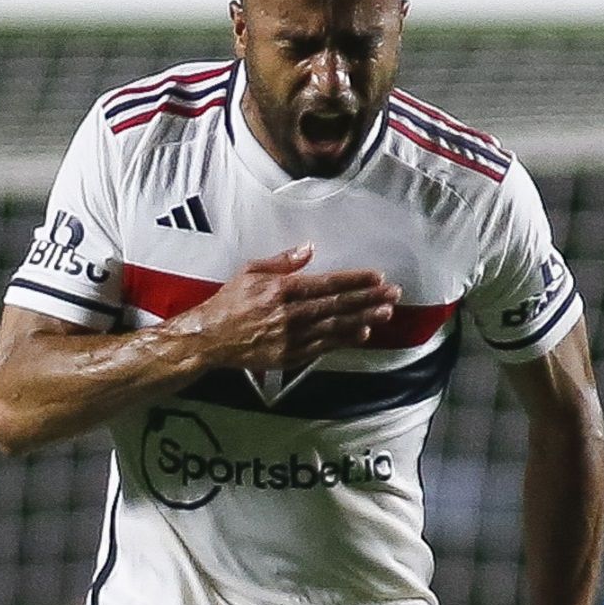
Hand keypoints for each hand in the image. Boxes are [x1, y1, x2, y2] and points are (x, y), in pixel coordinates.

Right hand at [171, 244, 399, 369]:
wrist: (210, 338)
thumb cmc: (229, 302)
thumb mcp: (250, 271)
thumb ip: (282, 261)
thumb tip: (308, 249)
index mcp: (281, 290)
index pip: (327, 283)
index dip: (355, 280)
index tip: (377, 276)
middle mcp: (289, 314)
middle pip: (337, 305)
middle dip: (368, 299)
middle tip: (393, 294)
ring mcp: (291, 337)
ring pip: (335, 327)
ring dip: (363, 319)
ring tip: (385, 313)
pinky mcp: (290, 356)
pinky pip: (323, 347)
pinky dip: (344, 340)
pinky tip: (362, 334)